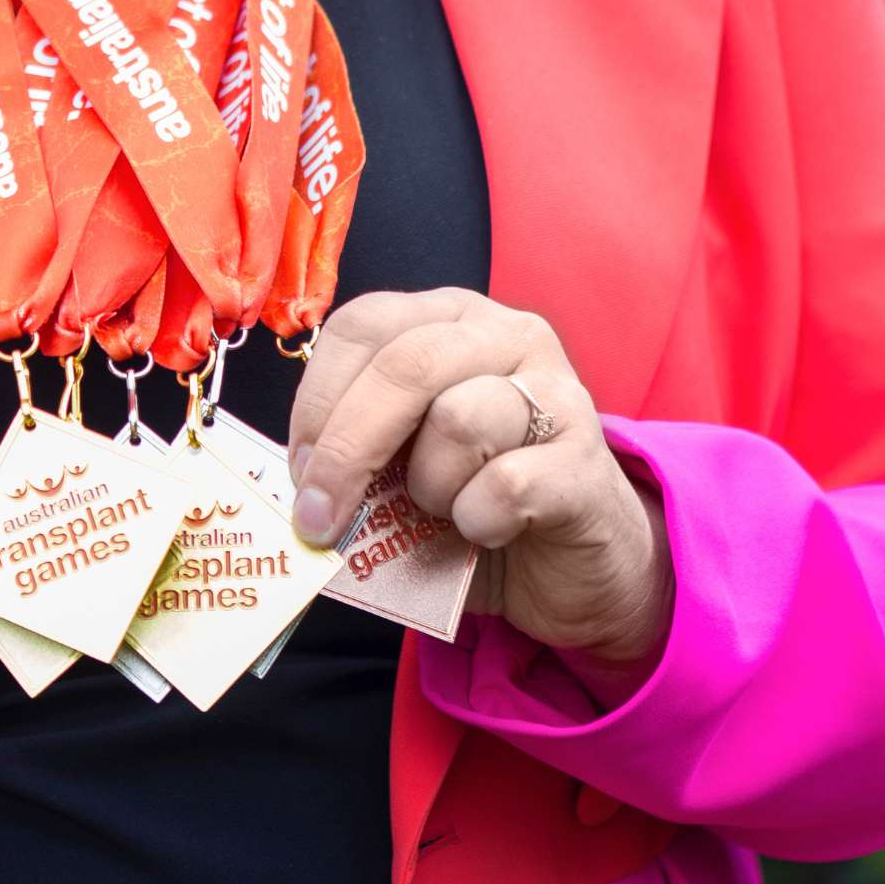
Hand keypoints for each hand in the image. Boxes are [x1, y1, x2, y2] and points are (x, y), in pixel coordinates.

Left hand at [285, 289, 673, 686]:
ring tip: (442, 511)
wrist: (574, 563)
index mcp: (447, 320)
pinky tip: (486, 531)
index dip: (318, 398)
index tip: (297, 468)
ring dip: (428, 486)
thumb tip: (299, 481)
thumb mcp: (405, 463)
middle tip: (319, 517)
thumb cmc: (475, 501)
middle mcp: (506, 335)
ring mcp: (556, 390)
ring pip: (458, 420)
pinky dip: (476, 521)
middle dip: (348, 447)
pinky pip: (507, 484)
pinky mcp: (587, 457)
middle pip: (406, 366)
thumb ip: (361, 450)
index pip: (363, 326)